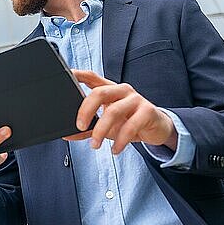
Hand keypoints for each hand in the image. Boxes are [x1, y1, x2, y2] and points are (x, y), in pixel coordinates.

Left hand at [63, 70, 177, 154]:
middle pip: (99, 92)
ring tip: (95, 145)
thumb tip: (66, 135)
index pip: (92, 77)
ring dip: (101, 130)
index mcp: (109, 89)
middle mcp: (122, 90)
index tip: (66, 75)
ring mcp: (135, 99)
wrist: (157, 128)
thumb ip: (86, 128)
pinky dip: (120, 140)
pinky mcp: (147, 111)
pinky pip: (130, 126)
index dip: (78, 75)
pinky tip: (115, 149)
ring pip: (113, 111)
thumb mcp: (105, 125)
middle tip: (79, 126)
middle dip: (86, 110)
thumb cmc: (128, 122)